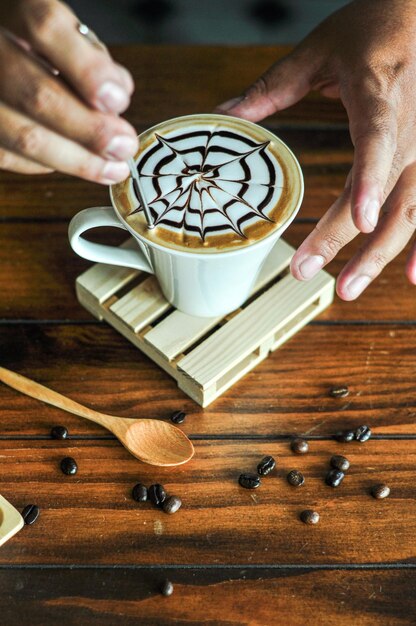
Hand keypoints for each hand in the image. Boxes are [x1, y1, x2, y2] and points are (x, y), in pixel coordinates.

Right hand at [0, 0, 137, 183]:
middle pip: (37, 94)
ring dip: (77, 159)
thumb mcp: (58, 30)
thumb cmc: (27, 43)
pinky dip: (46, 164)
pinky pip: (8, 155)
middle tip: (122, 146)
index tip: (118, 99)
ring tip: (110, 167)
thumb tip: (117, 93)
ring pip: (24, 136)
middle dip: (90, 130)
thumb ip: (86, 53)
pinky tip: (71, 160)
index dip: (87, 69)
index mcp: (9, 7)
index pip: (44, 27)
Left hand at [216, 0, 415, 297]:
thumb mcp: (322, 49)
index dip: (371, 182)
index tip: (360, 222)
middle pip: (385, 195)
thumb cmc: (378, 25)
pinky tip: (412, 276)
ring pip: (411, 212)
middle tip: (306, 273)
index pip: (379, 140)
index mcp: (380, 94)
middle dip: (345, 240)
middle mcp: (411, 127)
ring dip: (380, 256)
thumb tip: (227, 114)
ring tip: (347, 290)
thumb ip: (274, 87)